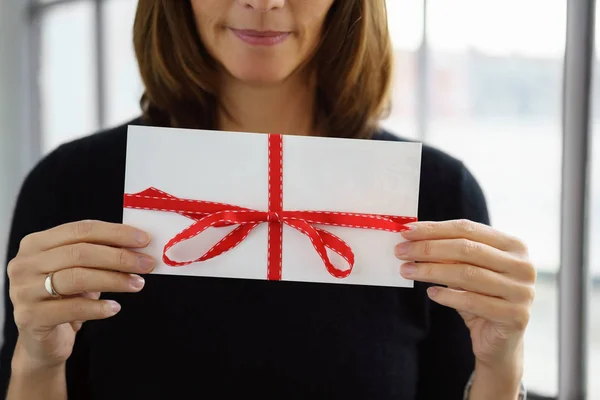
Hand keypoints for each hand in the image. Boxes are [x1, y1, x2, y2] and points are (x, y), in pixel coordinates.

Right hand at [8, 220, 154, 370]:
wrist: (42, 340)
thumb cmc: (64, 298)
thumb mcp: (79, 270)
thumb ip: (100, 253)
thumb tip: (139, 245)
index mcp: (36, 243)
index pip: (81, 230)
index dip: (115, 233)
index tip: (144, 240)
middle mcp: (25, 263)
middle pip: (80, 252)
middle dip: (119, 257)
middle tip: (147, 264)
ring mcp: (24, 290)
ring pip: (77, 278)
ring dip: (114, 279)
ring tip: (137, 284)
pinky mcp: (30, 317)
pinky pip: (71, 308)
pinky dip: (98, 307)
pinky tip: (115, 308)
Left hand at [395, 219, 535, 373]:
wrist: (500, 343)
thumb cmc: (480, 298)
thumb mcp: (467, 271)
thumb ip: (449, 253)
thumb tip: (412, 237)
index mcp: (514, 246)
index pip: (468, 229)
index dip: (435, 229)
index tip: (406, 231)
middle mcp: (522, 266)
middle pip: (466, 249)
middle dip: (428, 248)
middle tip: (400, 251)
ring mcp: (522, 291)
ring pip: (467, 274)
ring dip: (431, 270)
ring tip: (407, 270)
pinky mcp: (515, 316)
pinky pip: (473, 301)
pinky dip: (447, 296)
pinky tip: (430, 293)